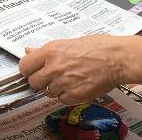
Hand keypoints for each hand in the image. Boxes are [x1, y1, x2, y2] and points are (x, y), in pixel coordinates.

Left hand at [20, 35, 141, 103]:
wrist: (117, 58)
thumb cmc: (97, 47)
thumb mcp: (68, 42)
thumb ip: (47, 50)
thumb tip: (30, 51)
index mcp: (51, 51)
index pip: (24, 66)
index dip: (28, 69)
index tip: (32, 70)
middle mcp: (54, 68)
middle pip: (33, 82)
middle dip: (40, 81)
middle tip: (50, 77)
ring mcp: (64, 83)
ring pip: (48, 92)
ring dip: (55, 88)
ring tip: (68, 79)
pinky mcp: (75, 96)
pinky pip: (62, 100)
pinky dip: (66, 96)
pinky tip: (76, 86)